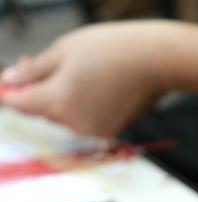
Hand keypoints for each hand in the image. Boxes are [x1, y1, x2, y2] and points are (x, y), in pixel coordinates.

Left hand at [0, 21, 177, 136]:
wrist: (157, 61)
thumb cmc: (113, 50)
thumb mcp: (62, 50)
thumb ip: (33, 70)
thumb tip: (12, 80)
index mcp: (56, 102)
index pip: (17, 103)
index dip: (8, 90)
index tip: (9, 79)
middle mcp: (73, 123)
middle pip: (42, 109)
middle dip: (37, 89)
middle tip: (42, 63)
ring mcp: (94, 130)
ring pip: (65, 114)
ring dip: (63, 96)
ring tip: (78, 71)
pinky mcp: (111, 130)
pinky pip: (86, 118)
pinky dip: (84, 104)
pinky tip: (96, 83)